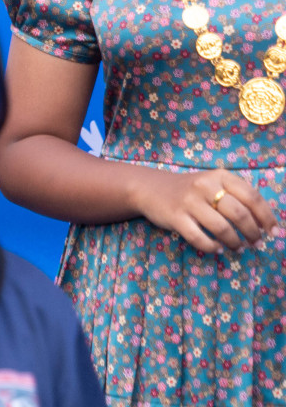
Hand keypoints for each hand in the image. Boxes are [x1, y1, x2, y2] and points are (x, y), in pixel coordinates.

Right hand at [132, 167, 278, 252]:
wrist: (150, 187)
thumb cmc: (191, 190)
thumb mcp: (214, 184)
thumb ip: (237, 198)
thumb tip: (264, 225)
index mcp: (220, 176)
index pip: (252, 197)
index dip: (267, 217)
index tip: (273, 232)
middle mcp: (205, 186)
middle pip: (239, 214)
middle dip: (252, 233)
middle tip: (256, 243)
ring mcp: (189, 201)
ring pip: (222, 228)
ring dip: (234, 243)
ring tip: (237, 247)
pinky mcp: (175, 217)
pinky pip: (200, 238)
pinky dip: (212, 247)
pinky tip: (217, 248)